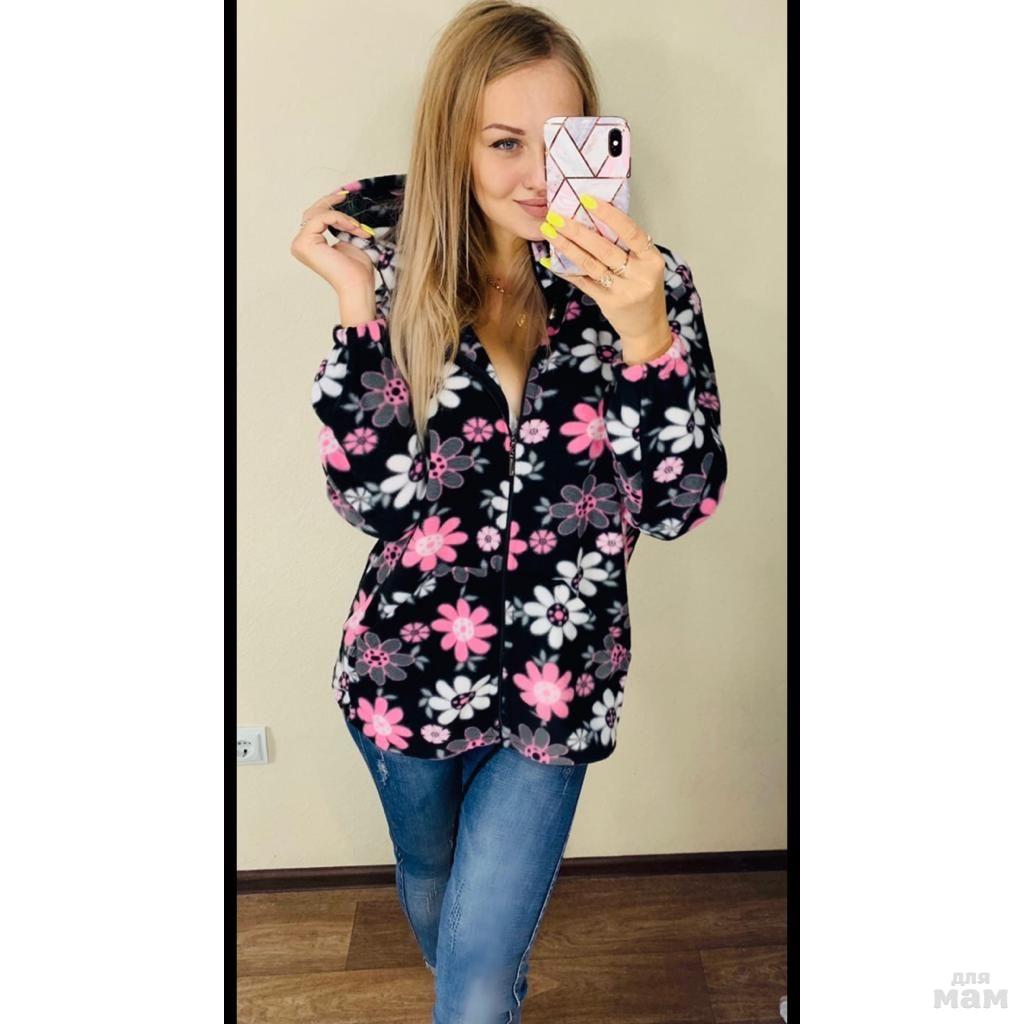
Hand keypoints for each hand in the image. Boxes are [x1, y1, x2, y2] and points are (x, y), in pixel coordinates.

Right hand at [289, 189, 376, 298]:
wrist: (357, 284)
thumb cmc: (356, 269)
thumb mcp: (348, 240)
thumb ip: (340, 226)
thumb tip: (341, 209)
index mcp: (308, 244)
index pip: (315, 217)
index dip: (329, 206)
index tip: (344, 196)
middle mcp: (300, 243)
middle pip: (312, 212)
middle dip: (330, 203)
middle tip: (345, 195)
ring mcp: (300, 243)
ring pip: (318, 214)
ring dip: (342, 217)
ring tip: (358, 227)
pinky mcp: (305, 242)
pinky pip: (322, 218)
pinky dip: (340, 219)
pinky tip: (353, 228)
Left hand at [541, 196, 673, 360]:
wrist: (648, 328)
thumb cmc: (644, 289)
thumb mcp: (645, 266)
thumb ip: (627, 247)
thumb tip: (595, 217)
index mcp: (652, 259)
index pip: (630, 231)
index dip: (609, 214)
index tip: (587, 199)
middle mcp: (639, 275)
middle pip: (604, 248)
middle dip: (577, 230)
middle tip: (556, 215)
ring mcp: (623, 291)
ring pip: (590, 264)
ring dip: (567, 246)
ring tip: (549, 232)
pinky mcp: (608, 303)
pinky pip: (583, 282)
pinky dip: (566, 270)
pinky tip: (551, 260)